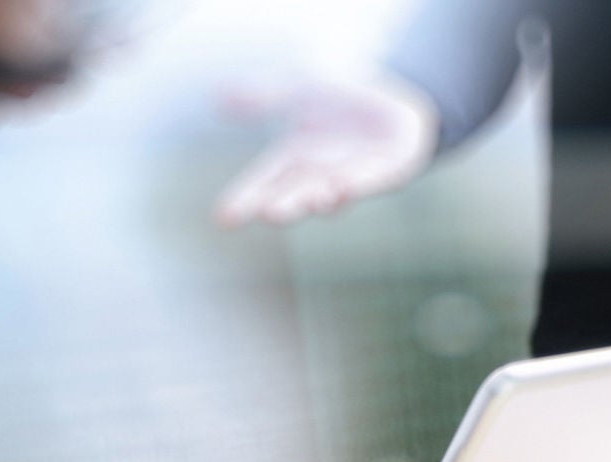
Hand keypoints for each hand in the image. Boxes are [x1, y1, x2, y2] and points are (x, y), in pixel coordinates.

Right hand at [215, 73, 440, 227]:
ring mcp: (352, 176)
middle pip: (294, 190)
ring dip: (314, 199)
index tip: (222, 218)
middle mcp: (320, 174)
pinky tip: (341, 187)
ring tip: (302, 205)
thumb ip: (262, 99)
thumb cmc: (344, 107)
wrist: (396, 109)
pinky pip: (368, 180)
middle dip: (281, 203)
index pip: (263, 181)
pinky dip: (354, 183)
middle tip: (265, 213)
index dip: (244, 198)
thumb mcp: (299, 95)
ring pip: (328, 191)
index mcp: (295, 160)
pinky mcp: (386, 171)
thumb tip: (215, 97)